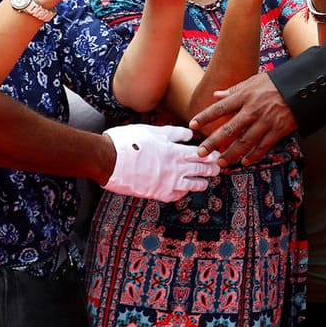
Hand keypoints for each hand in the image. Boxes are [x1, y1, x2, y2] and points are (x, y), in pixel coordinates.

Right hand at [100, 124, 222, 201]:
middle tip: (218, 169)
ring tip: (205, 182)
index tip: (217, 155)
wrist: (107, 160)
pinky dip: (182, 192)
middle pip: (200, 170)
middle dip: (211, 169)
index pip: (200, 154)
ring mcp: (167, 183)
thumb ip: (173, 133)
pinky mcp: (157, 194)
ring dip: (201, 183)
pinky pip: (176, 195)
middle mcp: (174, 169)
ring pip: (192, 185)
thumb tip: (189, 134)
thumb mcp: (151, 130)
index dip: (210, 155)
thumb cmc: (127, 142)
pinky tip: (184, 190)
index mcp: (174, 151)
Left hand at [194, 73, 299, 164]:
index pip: (220, 108)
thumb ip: (234, 90)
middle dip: (213, 142)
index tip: (192, 125)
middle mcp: (253, 110)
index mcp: (245, 96)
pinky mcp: (278, 130)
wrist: (303, 88)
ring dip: (231, 154)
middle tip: (201, 152)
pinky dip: (253, 155)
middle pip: (229, 129)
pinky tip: (245, 161)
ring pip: (245, 142)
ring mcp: (266, 122)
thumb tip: (216, 95)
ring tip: (220, 162)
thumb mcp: (254, 81)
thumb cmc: (277, 83)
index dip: (205, 117)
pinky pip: (263, 146)